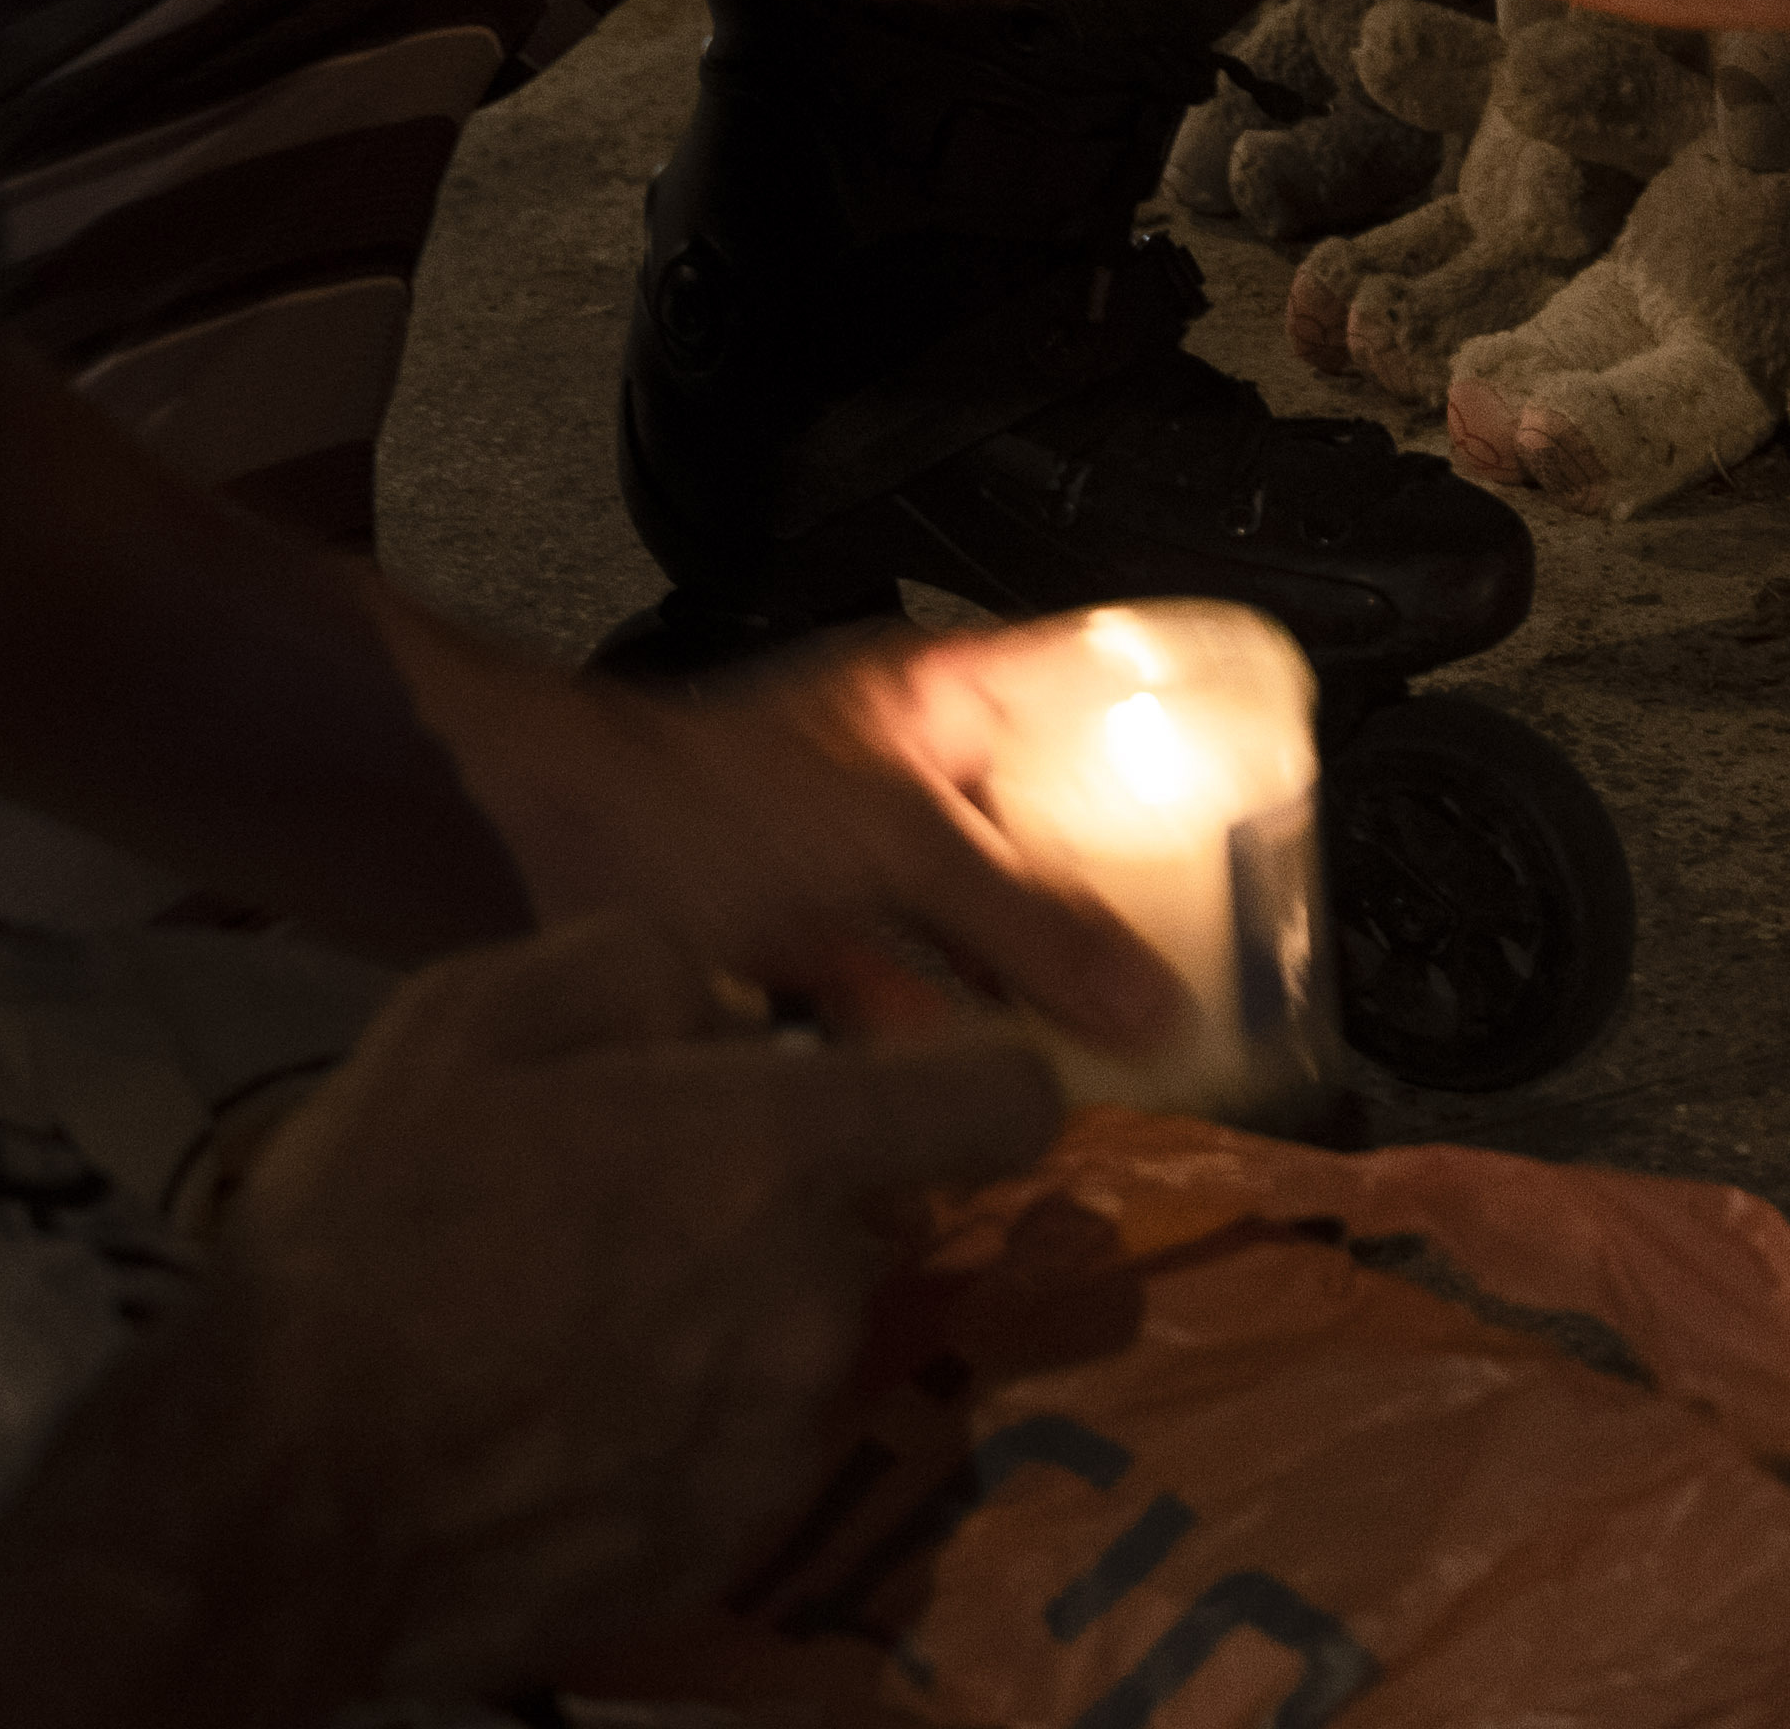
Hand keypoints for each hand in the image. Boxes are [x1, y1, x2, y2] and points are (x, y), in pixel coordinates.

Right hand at [67, 917, 1061, 1705]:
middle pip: (865, 1223)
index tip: (900, 1089)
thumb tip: (728, 1006)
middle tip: (627, 1215)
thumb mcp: (467, 1021)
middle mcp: (815, 1300)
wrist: (280, 1495)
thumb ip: (638, 972)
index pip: (1001, 1098)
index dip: (968, 1077)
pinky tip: (565, 1425)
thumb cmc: (368, 1234)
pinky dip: (688, 1431)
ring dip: (729, 1320)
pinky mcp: (732, 1547)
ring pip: (802, 1339)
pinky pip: (748, 1451)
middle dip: (777, 1205)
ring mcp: (782, 1439)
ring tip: (572, 1329)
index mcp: (775, 1155)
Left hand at [388, 601, 1192, 1059]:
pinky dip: (927, 1054)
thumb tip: (1163, 1005)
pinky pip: (887, 1002)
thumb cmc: (704, 805)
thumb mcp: (895, 847)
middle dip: (1113, 904)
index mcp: (939, 695)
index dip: (1183, 709)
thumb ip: (1028, 921)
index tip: (1277, 777)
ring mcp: (837, 858)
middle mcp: (897, 768)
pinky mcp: (783, 945)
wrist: (513, 853)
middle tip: (1213, 974)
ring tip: (1116, 1075)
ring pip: (965, 927)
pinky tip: (975, 1117)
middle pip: (1042, 825)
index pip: (1095, 673)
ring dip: (1021, 997)